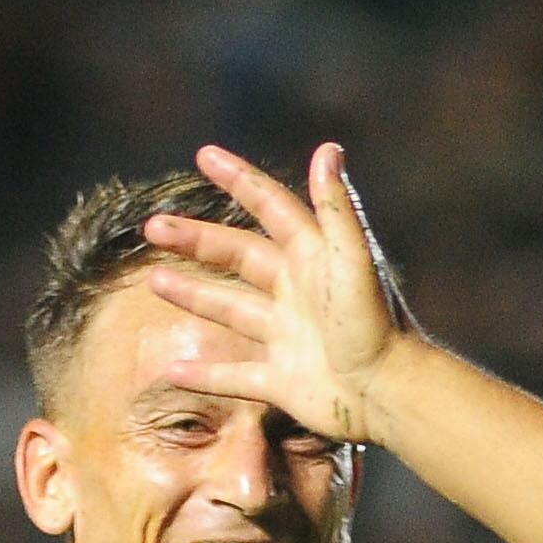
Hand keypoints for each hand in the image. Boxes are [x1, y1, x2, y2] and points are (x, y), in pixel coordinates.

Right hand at [143, 142, 412, 443]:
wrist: (388, 394)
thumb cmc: (373, 325)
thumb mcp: (353, 260)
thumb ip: (336, 208)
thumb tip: (328, 149)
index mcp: (312, 259)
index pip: (270, 208)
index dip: (240, 181)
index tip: (205, 156)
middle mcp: (297, 294)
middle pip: (238, 256)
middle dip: (197, 240)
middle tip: (154, 227)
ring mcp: (288, 338)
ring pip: (231, 310)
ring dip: (193, 295)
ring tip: (155, 280)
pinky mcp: (283, 381)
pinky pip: (235, 376)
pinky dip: (204, 375)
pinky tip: (171, 368)